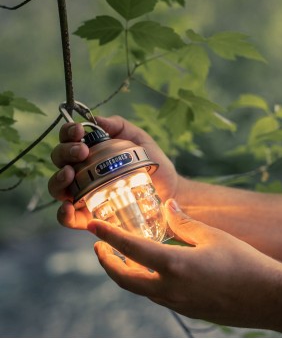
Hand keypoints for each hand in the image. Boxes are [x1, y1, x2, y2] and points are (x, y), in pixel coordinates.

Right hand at [48, 115, 179, 229]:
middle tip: (82, 151)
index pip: (69, 139)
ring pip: (57, 187)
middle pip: (59, 160)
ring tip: (70, 174)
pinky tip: (69, 207)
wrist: (168, 189)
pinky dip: (63, 214)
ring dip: (58, 179)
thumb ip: (119, 126)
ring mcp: (83, 194)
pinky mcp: (89, 217)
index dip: (68, 132)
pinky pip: (68, 218)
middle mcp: (81, 171)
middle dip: (65, 152)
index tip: (79, 131)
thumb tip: (96, 120)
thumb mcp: (138, 139)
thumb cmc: (152, 163)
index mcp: (91, 151)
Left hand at [89, 199, 281, 328]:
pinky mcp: (186, 310)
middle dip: (107, 262)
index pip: (130, 249)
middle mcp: (169, 289)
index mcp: (174, 265)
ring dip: (125, 272)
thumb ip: (184, 222)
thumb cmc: (244, 263)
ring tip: (122, 255)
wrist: (268, 298)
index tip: (92, 226)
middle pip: (124, 278)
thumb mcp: (213, 236)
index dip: (108, 235)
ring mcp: (177, 303)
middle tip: (100, 246)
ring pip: (138, 288)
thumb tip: (168, 205)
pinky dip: (144, 280)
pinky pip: (155, 295)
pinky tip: (153, 268)